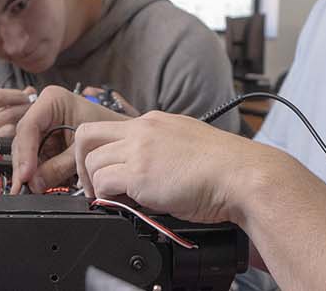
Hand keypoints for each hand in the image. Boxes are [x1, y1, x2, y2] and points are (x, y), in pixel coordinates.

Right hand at [9, 86, 130, 190]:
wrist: (121, 136)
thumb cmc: (109, 131)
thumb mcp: (82, 150)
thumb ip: (58, 167)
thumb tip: (35, 183)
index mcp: (53, 100)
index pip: (29, 127)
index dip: (25, 153)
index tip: (26, 174)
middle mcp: (43, 111)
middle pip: (23, 140)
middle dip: (24, 166)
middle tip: (26, 187)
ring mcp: (43, 127)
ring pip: (26, 151)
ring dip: (30, 171)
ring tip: (34, 188)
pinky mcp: (45, 141)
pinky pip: (34, 158)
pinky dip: (37, 172)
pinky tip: (39, 183)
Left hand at [69, 111, 289, 223]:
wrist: (242, 175)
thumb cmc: (226, 167)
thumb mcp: (188, 144)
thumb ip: (163, 149)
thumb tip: (150, 170)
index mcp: (155, 121)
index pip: (110, 127)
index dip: (100, 150)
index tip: (103, 169)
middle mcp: (144, 129)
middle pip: (87, 134)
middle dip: (82, 162)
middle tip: (93, 184)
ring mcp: (140, 149)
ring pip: (91, 161)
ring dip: (95, 183)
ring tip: (110, 199)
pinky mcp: (140, 173)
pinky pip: (103, 182)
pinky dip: (106, 196)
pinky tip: (122, 203)